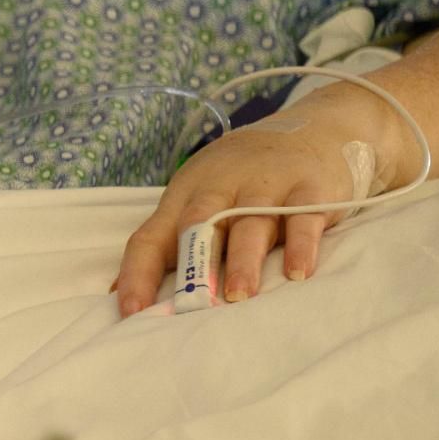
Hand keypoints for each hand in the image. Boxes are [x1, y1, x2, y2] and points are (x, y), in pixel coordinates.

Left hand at [113, 98, 387, 315]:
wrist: (316, 128)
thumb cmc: (245, 176)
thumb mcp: (201, 196)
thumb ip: (169, 241)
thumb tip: (122, 294)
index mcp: (186, 195)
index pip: (151, 236)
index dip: (138, 274)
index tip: (130, 312)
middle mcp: (221, 186)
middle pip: (199, 224)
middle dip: (192, 264)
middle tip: (191, 305)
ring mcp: (267, 185)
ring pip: (251, 222)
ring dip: (244, 260)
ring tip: (240, 295)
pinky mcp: (311, 188)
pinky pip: (303, 217)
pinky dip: (300, 245)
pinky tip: (298, 273)